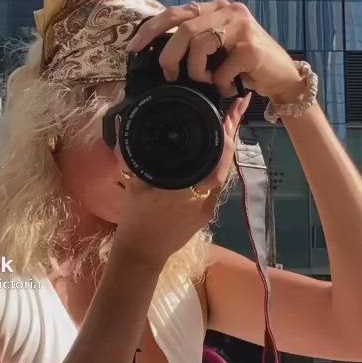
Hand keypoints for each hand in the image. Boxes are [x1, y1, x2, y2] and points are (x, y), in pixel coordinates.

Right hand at [113, 93, 250, 267]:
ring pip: (222, 172)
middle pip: (225, 162)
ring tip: (231, 122)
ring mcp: (208, 207)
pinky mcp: (207, 213)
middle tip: (238, 108)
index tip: (232, 113)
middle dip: (232, 134)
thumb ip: (130, 154)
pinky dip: (218, 164)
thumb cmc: (136, 219)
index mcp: (188, 188)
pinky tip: (218, 149)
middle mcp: (204, 197)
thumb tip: (123, 125)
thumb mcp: (133, 183)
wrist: (142, 254)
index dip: (227, 136)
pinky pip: (215, 183)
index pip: (217, 159)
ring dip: (226, 149)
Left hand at [125, 0, 304, 101]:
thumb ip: (197, 42)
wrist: (283, 77)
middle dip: (169, 55)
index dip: (151, 29)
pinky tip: (228, 86)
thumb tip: (161, 55)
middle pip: (183, 27)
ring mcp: (241, 26)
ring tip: (207, 81)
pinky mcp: (250, 47)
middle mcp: (228, 10)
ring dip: (196, 71)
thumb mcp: (219, 49)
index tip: (133, 48)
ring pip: (198, 45)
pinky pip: (220, 67)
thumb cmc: (246, 66)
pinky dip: (219, 82)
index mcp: (216, 8)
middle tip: (170, 74)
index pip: (176, 12)